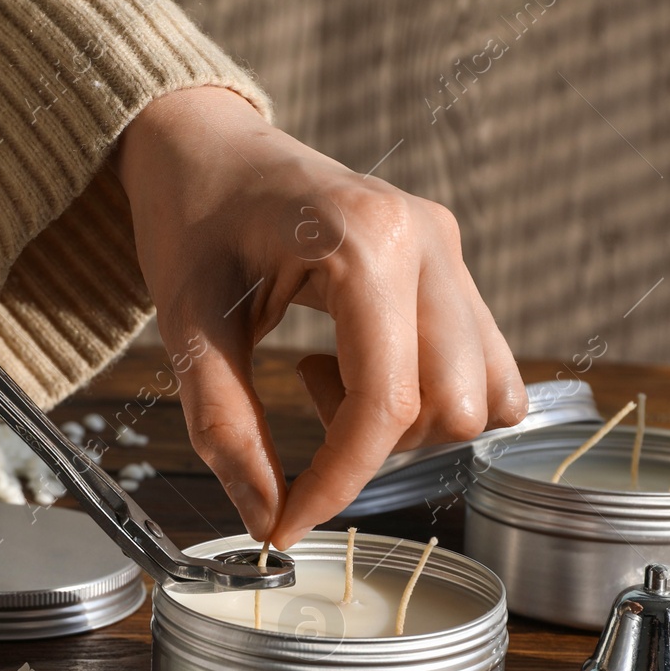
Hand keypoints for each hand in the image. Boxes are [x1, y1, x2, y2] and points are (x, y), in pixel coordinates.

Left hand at [116, 86, 526, 546]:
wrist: (204, 145)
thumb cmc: (191, 219)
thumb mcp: (186, 325)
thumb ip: (224, 424)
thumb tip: (265, 517)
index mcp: (365, 241)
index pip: (385, 402)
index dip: (337, 483)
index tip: (285, 525)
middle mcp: (427, 239)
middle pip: (450, 407)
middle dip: (373, 450)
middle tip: (299, 409)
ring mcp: (448, 248)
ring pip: (479, 395)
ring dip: (406, 424)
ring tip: (324, 377)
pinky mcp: (451, 262)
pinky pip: (484, 365)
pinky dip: (431, 397)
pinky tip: (358, 367)